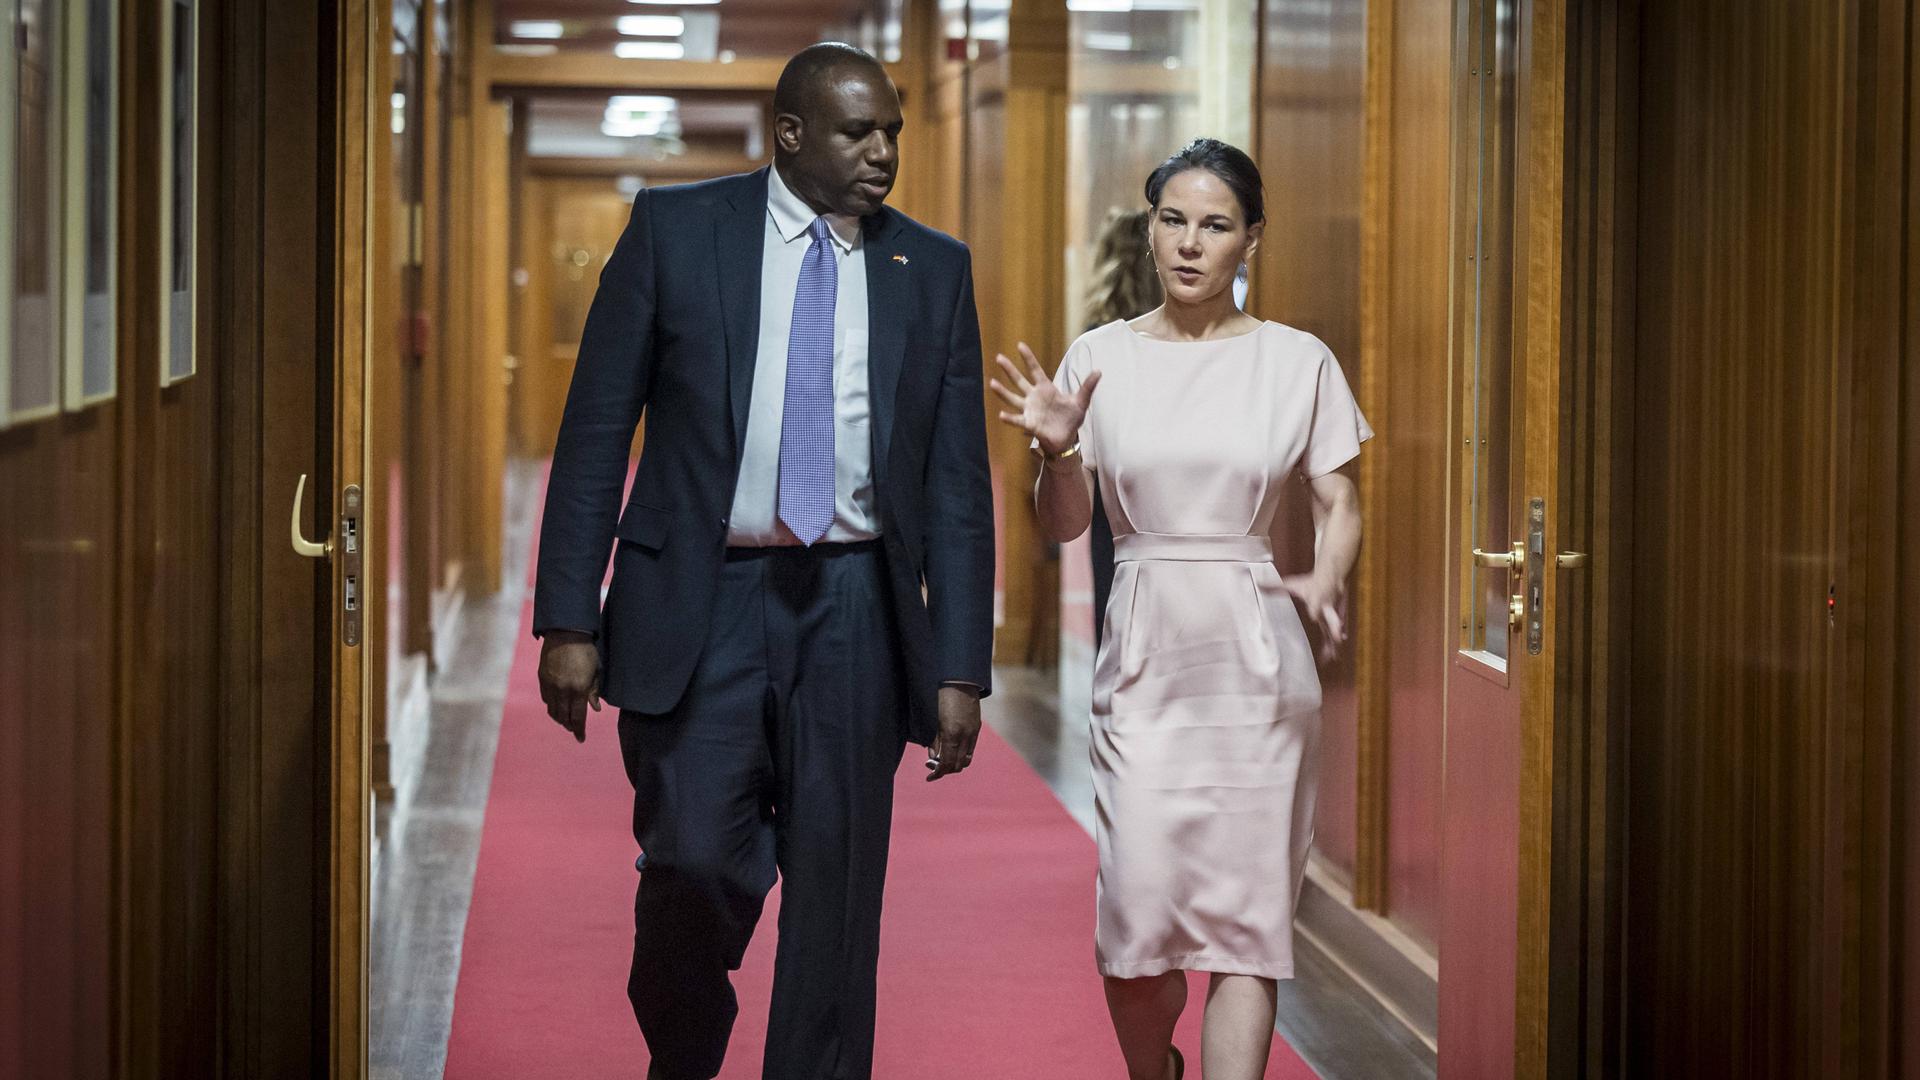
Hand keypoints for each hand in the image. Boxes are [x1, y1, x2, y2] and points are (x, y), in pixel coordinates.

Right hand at [538, 630, 601, 741]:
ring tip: (565, 719)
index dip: (579, 730)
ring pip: (552, 710)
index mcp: (578, 689)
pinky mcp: (542, 678)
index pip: (577, 717)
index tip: (581, 738)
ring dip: (559, 717)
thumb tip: (595, 709)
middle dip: (569, 725)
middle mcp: (563, 690)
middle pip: (563, 717)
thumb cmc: (586, 651)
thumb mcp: (596, 671)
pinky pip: (546, 698)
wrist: (566, 633)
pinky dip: (552, 705)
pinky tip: (557, 705)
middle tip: (574, 729)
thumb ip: (594, 691)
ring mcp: (550, 685)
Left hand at [925, 685, 981, 781]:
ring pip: (966, 758)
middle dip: (945, 770)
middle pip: (958, 764)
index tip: (929, 777)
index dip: (938, 773)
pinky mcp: (976, 727)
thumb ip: (933, 739)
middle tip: (933, 768)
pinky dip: (962, 754)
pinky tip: (952, 750)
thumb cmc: (941, 696)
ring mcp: (973, 731)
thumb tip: (932, 757)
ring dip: (955, 764)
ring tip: (943, 760)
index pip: (947, 763)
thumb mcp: (932, 718)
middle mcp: (965, 735)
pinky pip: (971, 748)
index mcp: (952, 733)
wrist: (959, 679)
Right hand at [988, 342, 1100, 456]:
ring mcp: (1030, 410)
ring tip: (991, 382)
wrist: (1067, 439)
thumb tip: (1099, 371)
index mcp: (1046, 389)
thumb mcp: (1081, 401)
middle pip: (1019, 381)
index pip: (1035, 370)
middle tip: (998, 357)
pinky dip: (1009, 418)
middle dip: (1009, 369)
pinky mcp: (1029, 424)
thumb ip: (1087, 386)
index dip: (1028, 358)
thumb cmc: (1071, 419)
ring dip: (1002, 391)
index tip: (1019, 345)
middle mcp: (1034, 397)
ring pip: (1013, 398)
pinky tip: (1001, 415)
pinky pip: (1017, 420)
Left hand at [1282, 571, 1347, 663]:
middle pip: (1332, 619)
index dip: (1315, 611)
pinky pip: (1333, 636)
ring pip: (1335, 631)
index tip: (1315, 619)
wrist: (1330, 577)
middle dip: (1335, 629)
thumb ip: (1275, 587)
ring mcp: (1330, 616)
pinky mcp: (1332, 622)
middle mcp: (1326, 609)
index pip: (1315, 606)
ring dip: (1335, 645)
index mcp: (1315, 599)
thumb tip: (1257, 585)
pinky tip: (1335, 657)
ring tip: (1335, 658)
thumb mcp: (1292, 584)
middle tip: (1338, 638)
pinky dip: (1335, 646)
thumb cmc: (1308, 582)